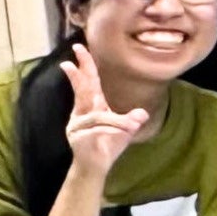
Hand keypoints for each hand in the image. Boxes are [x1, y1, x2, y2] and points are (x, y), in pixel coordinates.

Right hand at [58, 48, 148, 180]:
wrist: (96, 167)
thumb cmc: (108, 145)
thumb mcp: (125, 130)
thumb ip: (132, 119)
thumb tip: (142, 114)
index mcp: (93, 106)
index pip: (90, 82)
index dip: (86, 65)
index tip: (80, 48)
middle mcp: (82, 112)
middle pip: (83, 88)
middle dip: (80, 71)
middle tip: (74, 52)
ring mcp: (77, 124)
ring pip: (99, 116)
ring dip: (118, 122)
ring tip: (131, 128)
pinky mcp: (78, 136)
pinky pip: (99, 130)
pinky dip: (113, 131)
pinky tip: (121, 135)